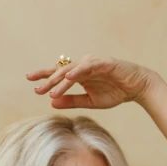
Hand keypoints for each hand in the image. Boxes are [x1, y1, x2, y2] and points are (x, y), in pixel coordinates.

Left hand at [26, 54, 155, 108]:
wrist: (136, 88)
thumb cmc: (115, 92)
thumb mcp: (90, 101)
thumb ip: (71, 101)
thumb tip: (52, 102)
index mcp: (79, 74)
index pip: (58, 74)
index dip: (44, 76)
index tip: (30, 80)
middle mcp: (83, 66)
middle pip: (61, 71)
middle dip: (48, 80)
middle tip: (36, 89)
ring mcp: (93, 63)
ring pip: (72, 70)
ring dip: (60, 80)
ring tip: (49, 90)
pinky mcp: (104, 63)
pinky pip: (88, 67)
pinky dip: (77, 72)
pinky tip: (68, 78)